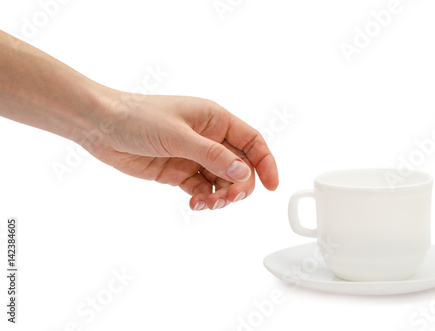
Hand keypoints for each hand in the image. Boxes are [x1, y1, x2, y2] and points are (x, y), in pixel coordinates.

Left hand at [82, 92, 278, 209]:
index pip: (252, 141)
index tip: (273, 186)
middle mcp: (209, 138)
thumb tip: (243, 172)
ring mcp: (195, 156)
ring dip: (221, 196)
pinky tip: (195, 203)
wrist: (101, 126)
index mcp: (215, 120)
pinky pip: (202, 188)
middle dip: (239, 185)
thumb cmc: (137, 117)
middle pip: (240, 166)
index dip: (266, 163)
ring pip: (222, 181)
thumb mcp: (178, 135)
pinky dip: (204, 198)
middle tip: (227, 199)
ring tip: (206, 204)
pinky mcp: (179, 171)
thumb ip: (212, 155)